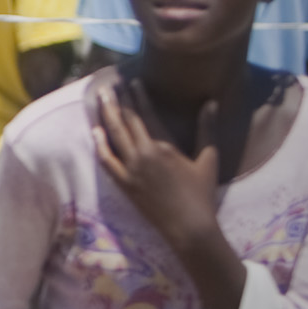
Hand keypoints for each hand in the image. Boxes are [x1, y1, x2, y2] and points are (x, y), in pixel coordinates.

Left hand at [93, 79, 221, 256]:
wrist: (187, 226)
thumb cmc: (201, 193)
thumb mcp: (208, 159)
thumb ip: (207, 129)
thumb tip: (211, 103)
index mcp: (163, 146)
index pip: (146, 114)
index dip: (137, 97)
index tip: (132, 82)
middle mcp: (143, 154)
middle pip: (125, 121)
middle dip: (117, 101)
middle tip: (110, 85)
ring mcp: (129, 170)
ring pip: (113, 136)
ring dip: (106, 116)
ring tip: (101, 100)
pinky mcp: (123, 183)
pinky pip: (106, 160)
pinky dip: (99, 145)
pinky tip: (95, 132)